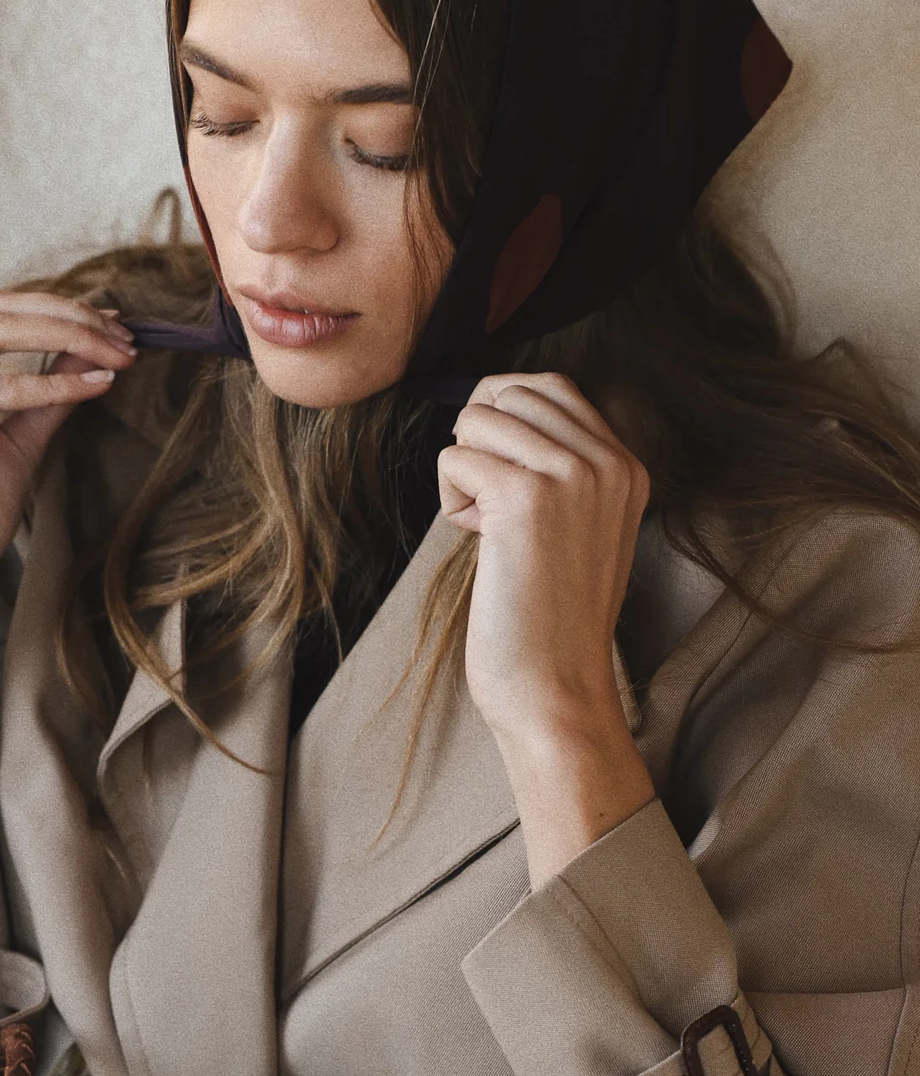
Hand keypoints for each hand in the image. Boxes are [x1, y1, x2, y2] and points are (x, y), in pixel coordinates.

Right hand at [0, 288, 136, 627]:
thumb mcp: (19, 437)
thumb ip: (48, 388)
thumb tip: (91, 345)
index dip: (57, 309)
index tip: (118, 323)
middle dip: (68, 316)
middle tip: (126, 336)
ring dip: (66, 337)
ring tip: (117, 355)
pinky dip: (46, 385)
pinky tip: (94, 388)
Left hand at [437, 371, 655, 883]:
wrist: (557, 689)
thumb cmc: (549, 616)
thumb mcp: (577, 526)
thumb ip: (557, 467)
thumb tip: (491, 406)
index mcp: (626, 466)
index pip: (551, 387)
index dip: (501, 412)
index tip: (491, 467)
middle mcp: (607, 462)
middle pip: (509, 392)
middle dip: (477, 439)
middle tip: (486, 502)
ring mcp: (572, 476)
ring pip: (477, 419)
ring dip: (463, 470)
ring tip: (487, 527)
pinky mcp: (526, 500)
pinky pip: (455, 459)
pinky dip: (450, 500)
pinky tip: (478, 541)